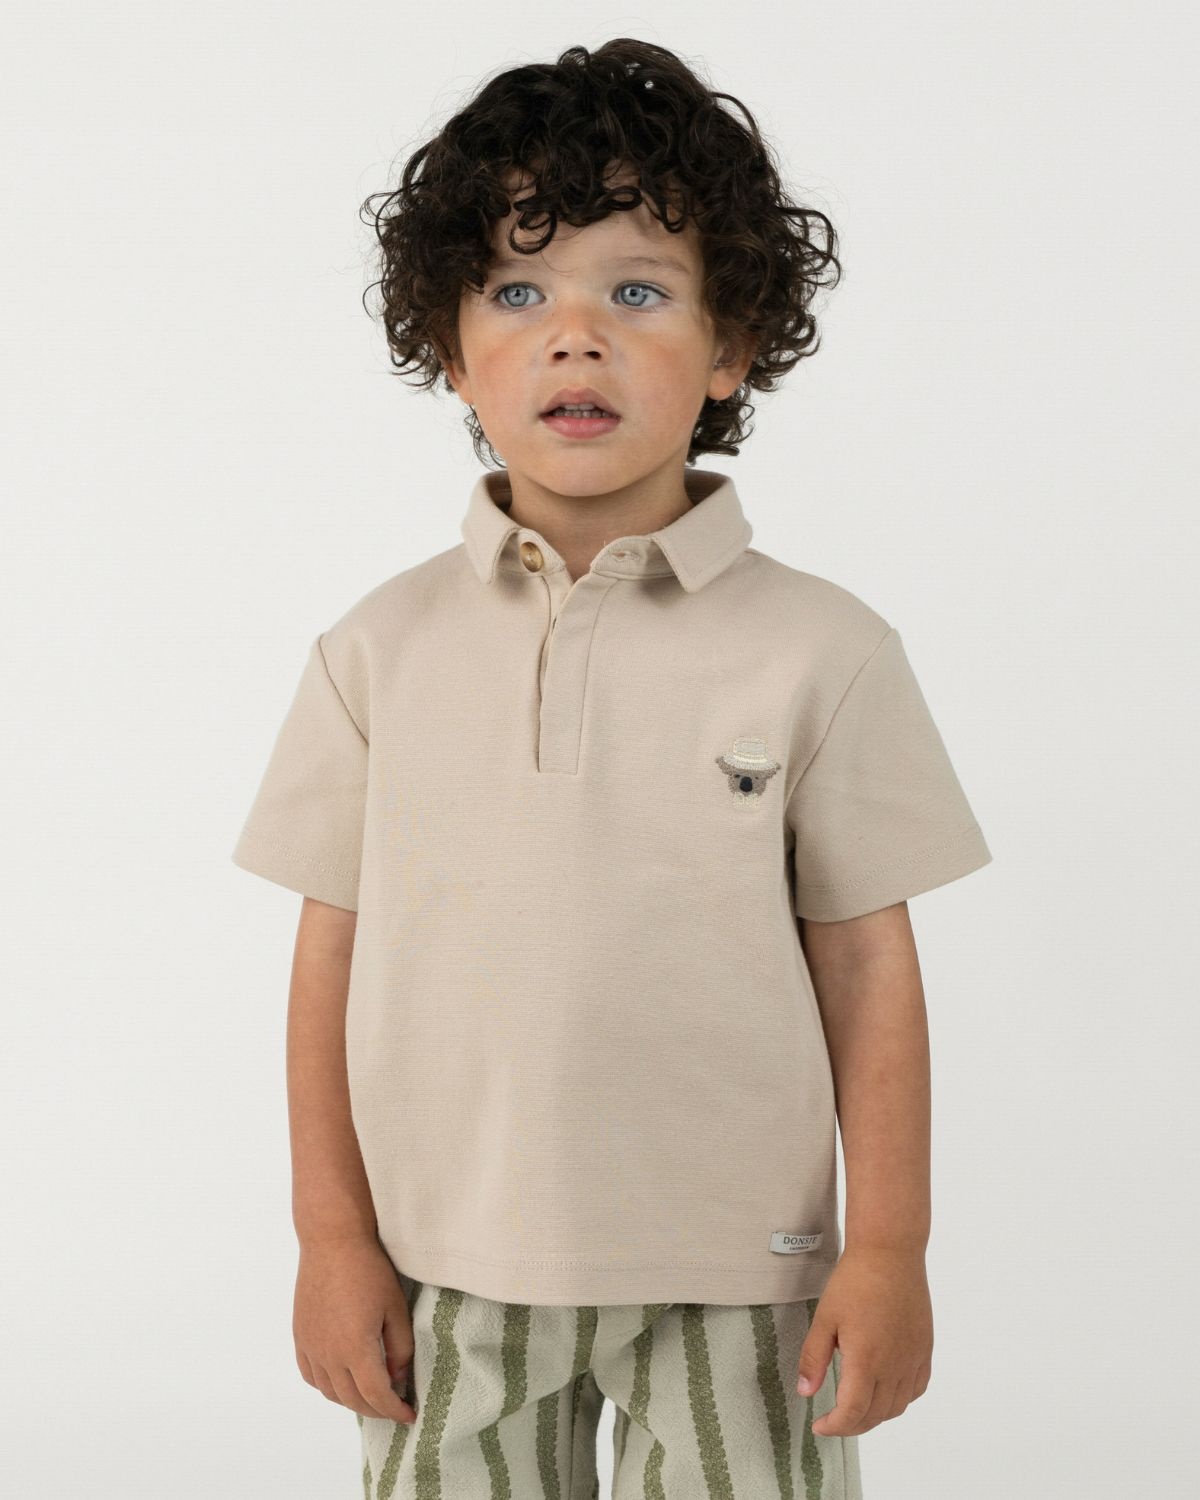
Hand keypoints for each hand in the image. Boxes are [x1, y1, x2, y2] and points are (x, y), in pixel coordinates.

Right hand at [293, 1235, 416, 1423]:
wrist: (332, 1242)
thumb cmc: (369, 1270)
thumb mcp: (395, 1308)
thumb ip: (400, 1347)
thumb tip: (397, 1377)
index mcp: (356, 1349)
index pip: (376, 1396)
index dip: (394, 1411)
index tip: (409, 1415)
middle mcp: (329, 1355)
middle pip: (353, 1400)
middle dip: (377, 1409)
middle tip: (394, 1407)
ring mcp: (311, 1347)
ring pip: (331, 1392)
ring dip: (352, 1401)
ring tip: (371, 1395)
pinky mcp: (300, 1336)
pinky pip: (311, 1375)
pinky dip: (328, 1387)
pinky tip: (341, 1380)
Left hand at [795, 1245, 932, 1436]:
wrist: (890, 1253)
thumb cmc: (854, 1281)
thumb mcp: (825, 1318)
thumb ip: (814, 1359)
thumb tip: (805, 1392)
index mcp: (866, 1360)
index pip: (853, 1413)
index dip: (835, 1427)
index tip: (819, 1425)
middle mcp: (894, 1366)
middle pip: (875, 1415)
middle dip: (851, 1425)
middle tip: (833, 1420)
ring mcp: (913, 1358)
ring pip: (898, 1406)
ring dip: (875, 1415)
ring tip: (856, 1407)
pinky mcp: (925, 1348)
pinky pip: (916, 1387)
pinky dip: (900, 1399)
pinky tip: (886, 1391)